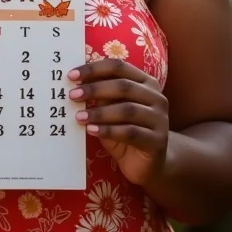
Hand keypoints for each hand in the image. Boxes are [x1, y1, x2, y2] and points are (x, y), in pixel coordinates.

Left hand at [68, 58, 168, 186]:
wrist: (148, 163)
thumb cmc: (124, 130)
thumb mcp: (111, 109)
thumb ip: (100, 95)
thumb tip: (75, 81)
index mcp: (146, 82)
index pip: (119, 67)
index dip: (94, 69)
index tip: (71, 75)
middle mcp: (156, 97)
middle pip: (123, 86)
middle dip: (95, 89)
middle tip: (73, 95)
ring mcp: (160, 119)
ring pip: (127, 110)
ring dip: (99, 112)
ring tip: (79, 116)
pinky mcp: (157, 141)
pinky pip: (130, 132)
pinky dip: (108, 130)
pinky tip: (91, 130)